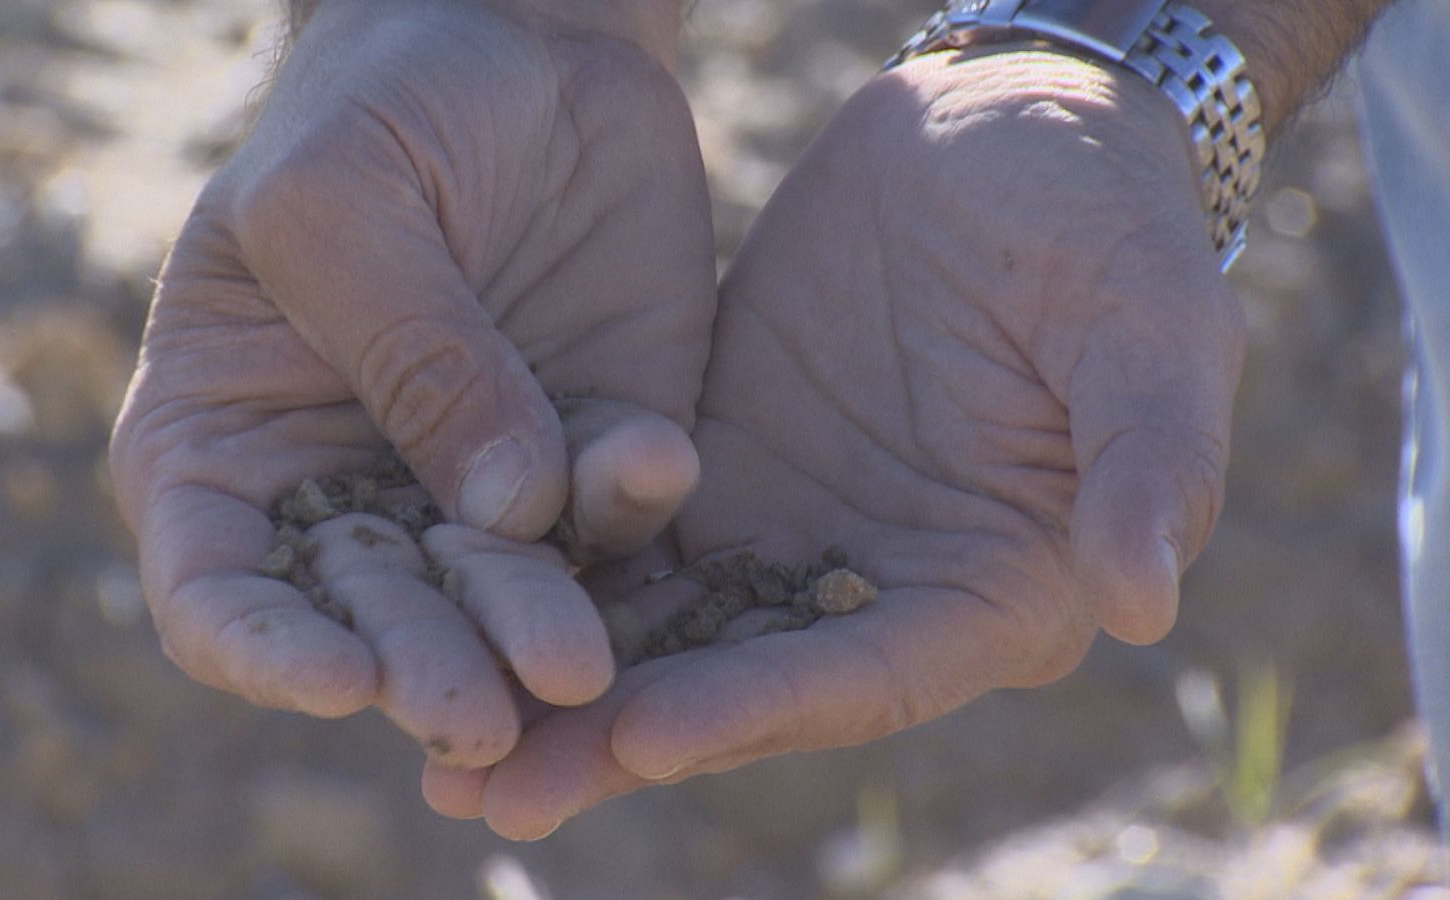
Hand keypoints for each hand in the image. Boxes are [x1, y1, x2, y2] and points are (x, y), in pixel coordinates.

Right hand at [108, 0, 712, 766]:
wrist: (524, 45)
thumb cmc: (379, 101)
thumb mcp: (344, 196)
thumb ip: (406, 347)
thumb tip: (502, 509)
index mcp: (232, 442)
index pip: (219, 590)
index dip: (265, 653)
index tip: (339, 678)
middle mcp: (355, 490)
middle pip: (377, 621)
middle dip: (426, 670)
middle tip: (482, 711)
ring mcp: (482, 487)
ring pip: (505, 598)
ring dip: (538, 633)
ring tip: (577, 661)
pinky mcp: (594, 453)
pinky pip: (621, 512)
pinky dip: (636, 505)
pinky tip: (651, 460)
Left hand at [429, 47, 1245, 836]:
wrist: (1000, 125)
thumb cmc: (1101, 217)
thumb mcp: (1145, 323)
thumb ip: (1148, 458)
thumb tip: (1144, 602)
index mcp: (997, 586)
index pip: (870, 674)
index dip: (764, 708)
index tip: (648, 734)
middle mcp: (882, 586)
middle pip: (746, 686)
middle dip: (622, 742)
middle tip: (497, 795)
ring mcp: (792, 531)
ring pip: (667, 631)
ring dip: (560, 692)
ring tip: (437, 754)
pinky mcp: (719, 469)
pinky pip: (625, 540)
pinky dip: (548, 584)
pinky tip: (453, 614)